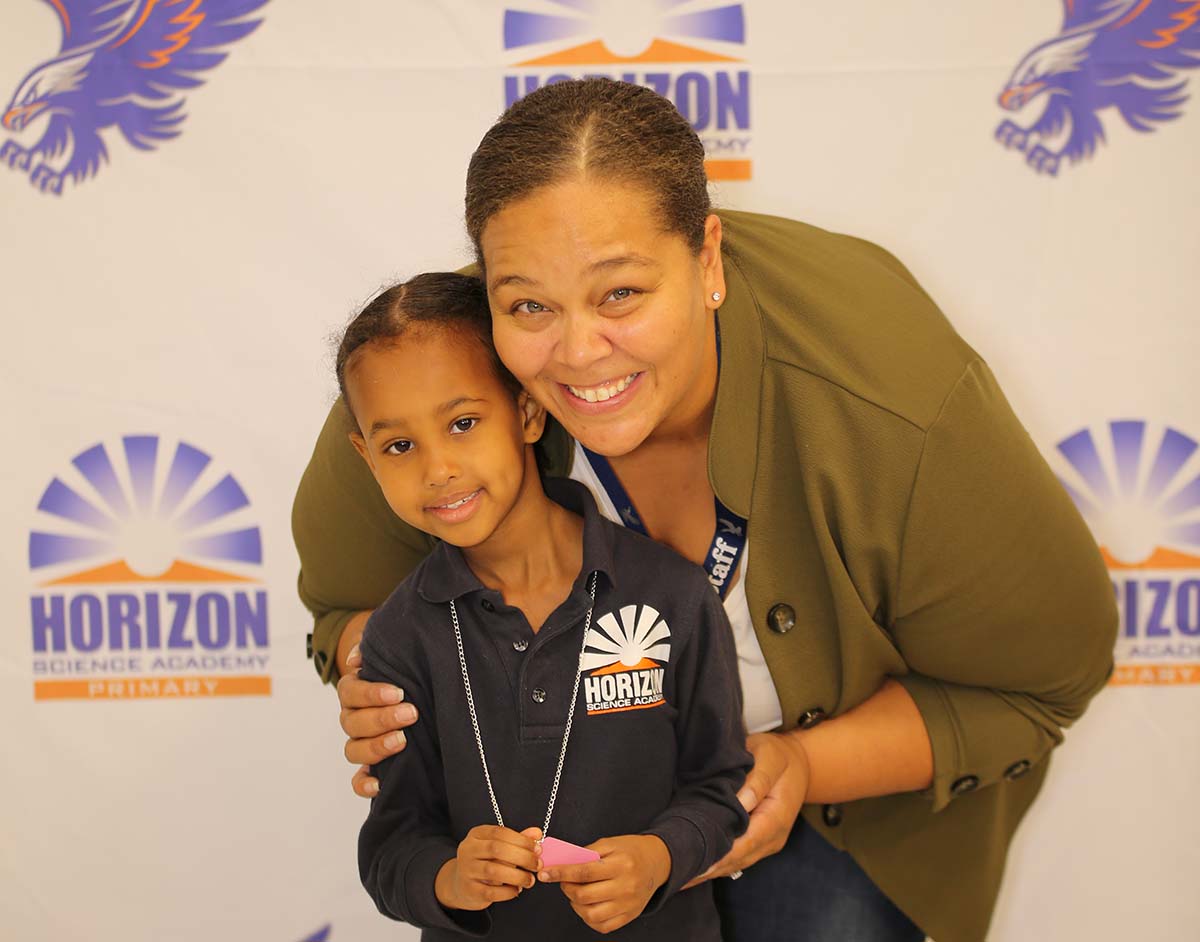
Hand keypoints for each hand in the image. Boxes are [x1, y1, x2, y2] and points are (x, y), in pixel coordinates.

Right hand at [338, 642, 418, 796]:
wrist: (418, 688)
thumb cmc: (404, 667)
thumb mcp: (394, 652)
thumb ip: (377, 648)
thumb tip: (357, 659)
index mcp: (354, 691)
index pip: (350, 692)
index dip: (371, 694)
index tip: (399, 692)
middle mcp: (353, 718)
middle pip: (353, 723)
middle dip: (382, 718)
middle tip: (411, 713)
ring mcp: (361, 742)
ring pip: (353, 750)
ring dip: (376, 747)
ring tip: (402, 741)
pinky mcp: (372, 765)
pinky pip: (358, 780)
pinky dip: (364, 784)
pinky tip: (380, 784)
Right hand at [435, 826, 541, 910]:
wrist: (461, 884)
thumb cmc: (485, 862)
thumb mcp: (498, 847)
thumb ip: (517, 840)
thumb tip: (536, 833)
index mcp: (477, 834)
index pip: (500, 832)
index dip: (521, 840)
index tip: (537, 849)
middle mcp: (468, 850)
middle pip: (497, 849)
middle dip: (522, 857)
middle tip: (537, 864)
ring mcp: (466, 870)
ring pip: (494, 871)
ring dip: (517, 876)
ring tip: (529, 880)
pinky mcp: (469, 890)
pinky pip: (491, 892)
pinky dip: (508, 892)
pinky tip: (516, 890)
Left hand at [539, 834, 670, 933]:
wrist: (657, 863)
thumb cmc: (631, 850)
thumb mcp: (611, 843)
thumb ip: (587, 853)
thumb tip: (563, 864)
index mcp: (621, 864)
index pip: (584, 872)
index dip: (561, 873)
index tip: (545, 873)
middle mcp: (625, 887)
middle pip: (585, 895)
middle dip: (567, 888)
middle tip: (565, 881)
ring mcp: (628, 904)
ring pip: (591, 914)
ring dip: (576, 904)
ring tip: (577, 893)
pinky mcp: (629, 916)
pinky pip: (602, 926)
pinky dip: (588, 918)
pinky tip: (587, 905)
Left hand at [684, 731, 809, 887]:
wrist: (799, 763)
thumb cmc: (779, 756)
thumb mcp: (770, 758)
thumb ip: (757, 780)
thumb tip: (741, 803)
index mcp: (776, 818)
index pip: (746, 843)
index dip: (721, 855)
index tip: (697, 863)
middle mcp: (773, 837)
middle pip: (738, 859)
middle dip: (709, 868)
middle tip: (678, 872)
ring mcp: (767, 843)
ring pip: (736, 862)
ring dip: (710, 870)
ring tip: (681, 875)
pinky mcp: (758, 841)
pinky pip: (737, 856)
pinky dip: (717, 862)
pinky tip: (695, 866)